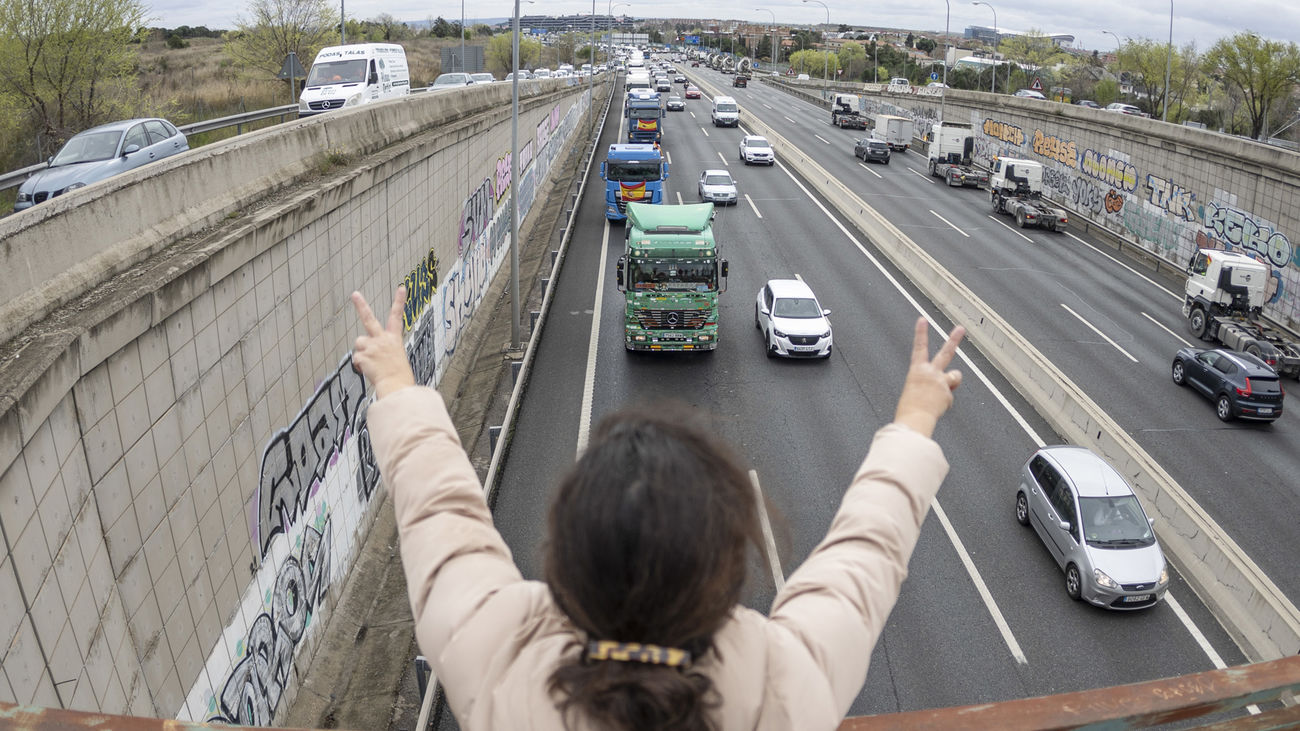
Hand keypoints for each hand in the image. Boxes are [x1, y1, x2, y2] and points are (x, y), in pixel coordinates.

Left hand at [351, 286, 415, 398]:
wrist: (397, 386)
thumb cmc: (400, 377)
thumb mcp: (397, 360)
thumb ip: (383, 352)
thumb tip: (368, 355)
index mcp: (394, 339)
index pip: (397, 316)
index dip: (399, 301)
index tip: (401, 288)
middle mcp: (382, 339)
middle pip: (369, 318)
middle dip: (361, 305)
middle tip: (355, 294)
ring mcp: (372, 346)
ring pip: (359, 343)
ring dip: (362, 352)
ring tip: (372, 364)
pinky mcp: (363, 355)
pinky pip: (356, 360)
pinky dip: (360, 367)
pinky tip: (370, 372)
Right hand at [893, 317, 964, 438]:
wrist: (914, 419)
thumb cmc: (909, 408)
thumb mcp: (913, 391)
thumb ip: (928, 384)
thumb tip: (942, 386)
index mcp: (916, 371)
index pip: (919, 347)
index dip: (921, 332)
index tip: (923, 320)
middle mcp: (931, 372)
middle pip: (946, 352)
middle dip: (954, 339)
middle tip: (960, 328)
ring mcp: (941, 381)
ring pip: (955, 377)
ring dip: (951, 382)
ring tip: (939, 395)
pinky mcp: (949, 392)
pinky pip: (949, 398)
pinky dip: (943, 404)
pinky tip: (935, 409)